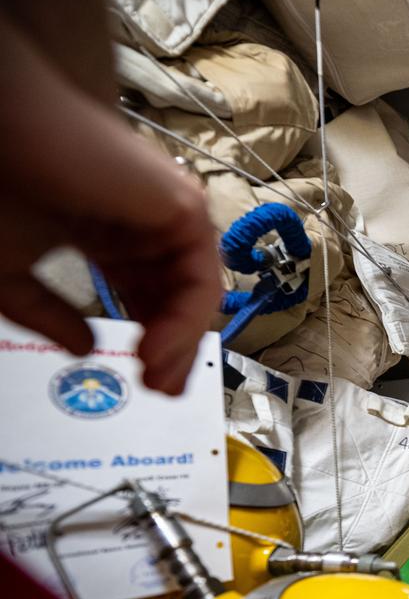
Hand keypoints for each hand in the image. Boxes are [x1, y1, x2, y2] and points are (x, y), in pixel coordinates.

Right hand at [0, 12, 222, 394]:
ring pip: (195, 292)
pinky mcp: (184, 208)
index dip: (151, 341)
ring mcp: (171, 214)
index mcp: (114, 236)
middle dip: (175, 350)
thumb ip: (52, 316)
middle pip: (179, 298)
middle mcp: (148, 224)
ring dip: (181, 342)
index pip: (148, 296)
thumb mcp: (11, 275)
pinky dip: (185, 320)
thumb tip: (88, 351)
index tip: (144, 381)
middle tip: (163, 390)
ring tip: (158, 379)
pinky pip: (199, 277)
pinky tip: (156, 350)